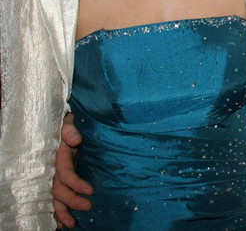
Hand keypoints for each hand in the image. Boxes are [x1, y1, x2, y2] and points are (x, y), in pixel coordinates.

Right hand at [52, 113, 92, 228]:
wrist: (66, 129)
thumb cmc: (70, 127)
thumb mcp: (69, 125)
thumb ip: (70, 131)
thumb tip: (76, 139)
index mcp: (58, 157)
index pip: (64, 173)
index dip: (75, 183)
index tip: (90, 190)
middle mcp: (54, 170)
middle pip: (59, 189)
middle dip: (71, 200)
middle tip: (88, 206)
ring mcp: (56, 178)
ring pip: (55, 198)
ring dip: (62, 212)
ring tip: (72, 224)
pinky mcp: (60, 182)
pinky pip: (56, 199)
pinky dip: (57, 213)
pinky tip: (61, 224)